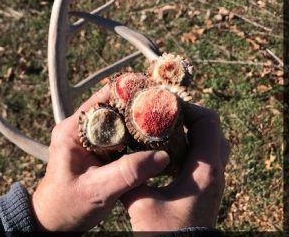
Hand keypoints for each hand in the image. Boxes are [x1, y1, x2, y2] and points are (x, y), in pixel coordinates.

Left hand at [31, 85, 169, 230]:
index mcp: (72, 130)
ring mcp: (90, 139)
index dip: (129, 93)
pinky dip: (137, 138)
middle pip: (114, 108)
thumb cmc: (67, 206)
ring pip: (120, 123)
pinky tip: (155, 139)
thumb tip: (161, 156)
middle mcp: (80, 129)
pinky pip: (121, 138)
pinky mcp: (98, 151)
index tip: (155, 93)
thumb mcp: (98, 190)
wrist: (55, 222)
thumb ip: (127, 172)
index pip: (103, 99)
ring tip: (166, 120)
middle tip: (167, 108)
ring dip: (140, 123)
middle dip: (139, 108)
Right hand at [121, 104, 229, 230]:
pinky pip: (203, 155)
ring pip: (209, 141)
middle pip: (211, 128)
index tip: (162, 104)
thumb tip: (113, 158)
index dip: (187, 106)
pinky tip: (163, 151)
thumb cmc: (167, 234)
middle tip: (162, 114)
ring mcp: (212, 179)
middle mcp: (214, 170)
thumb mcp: (141, 204)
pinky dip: (188, 146)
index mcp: (204, 168)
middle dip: (187, 116)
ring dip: (188, 131)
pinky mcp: (206, 187)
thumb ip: (129, 177)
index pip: (208, 121)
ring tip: (162, 129)